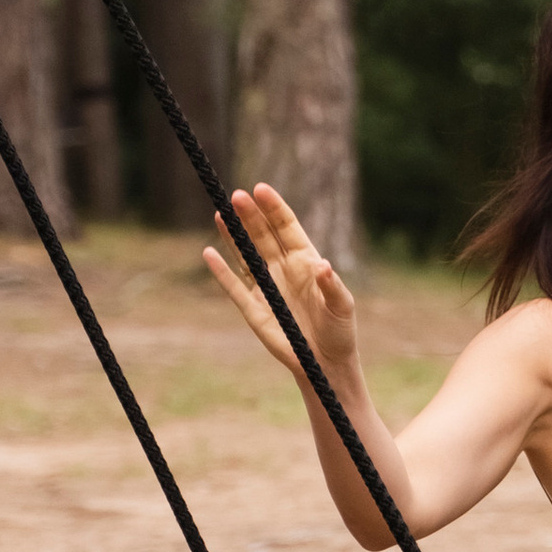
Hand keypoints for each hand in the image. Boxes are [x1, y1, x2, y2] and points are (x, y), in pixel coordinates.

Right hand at [202, 182, 362, 393]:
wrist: (324, 362)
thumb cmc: (339, 330)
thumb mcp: (342, 306)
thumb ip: (332, 286)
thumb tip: (323, 265)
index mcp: (306, 260)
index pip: (287, 227)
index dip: (274, 207)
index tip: (260, 189)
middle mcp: (283, 268)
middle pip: (263, 235)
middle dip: (250, 215)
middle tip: (236, 195)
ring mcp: (266, 286)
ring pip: (245, 254)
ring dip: (233, 236)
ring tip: (221, 213)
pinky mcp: (253, 308)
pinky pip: (234, 286)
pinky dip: (221, 271)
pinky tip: (209, 252)